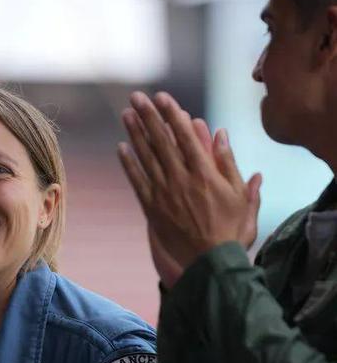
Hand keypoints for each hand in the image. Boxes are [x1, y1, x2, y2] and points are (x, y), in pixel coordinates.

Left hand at [118, 91, 261, 274]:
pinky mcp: (153, 209)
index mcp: (206, 175)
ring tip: (127, 114)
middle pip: (161, 142)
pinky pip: (137, 182)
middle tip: (136, 97)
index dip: (172, 115)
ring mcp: (165, 195)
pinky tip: (121, 148)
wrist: (210, 265)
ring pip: (147, 158)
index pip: (185, 137)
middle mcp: (182, 181)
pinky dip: (129, 165)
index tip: (163, 97)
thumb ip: (230, 164)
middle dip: (148, 117)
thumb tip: (220, 133)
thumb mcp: (242, 196)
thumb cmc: (232, 231)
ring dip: (135, 134)